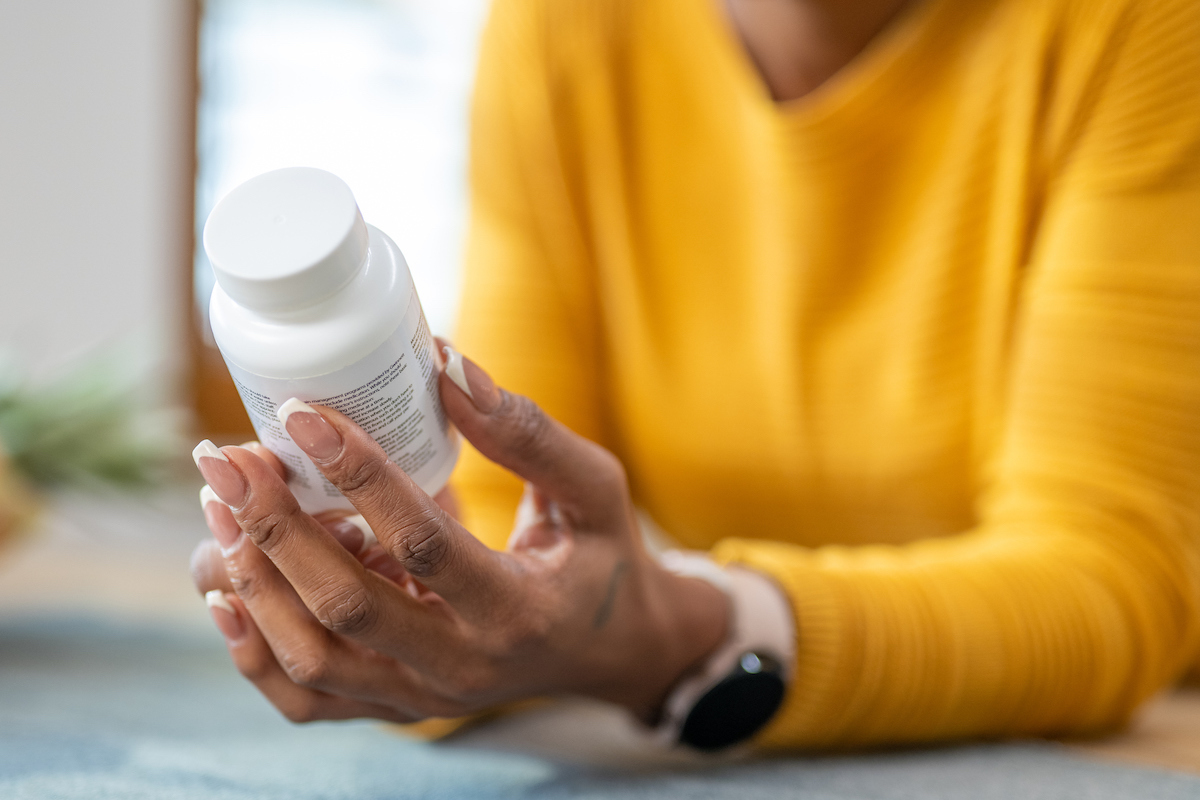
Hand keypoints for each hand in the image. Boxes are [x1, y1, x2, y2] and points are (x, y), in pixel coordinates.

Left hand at [190, 348, 727, 723]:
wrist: (607, 648)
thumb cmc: (604, 558)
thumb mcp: (594, 488)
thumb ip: (528, 433)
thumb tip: (447, 363)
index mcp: (519, 611)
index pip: (424, 542)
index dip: (358, 473)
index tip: (303, 413)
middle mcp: (464, 668)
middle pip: (347, 606)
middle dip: (278, 526)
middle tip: (231, 459)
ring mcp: (423, 699)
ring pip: (312, 657)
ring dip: (255, 579)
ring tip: (222, 505)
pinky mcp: (394, 707)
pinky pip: (305, 697)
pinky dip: (253, 646)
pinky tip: (227, 585)